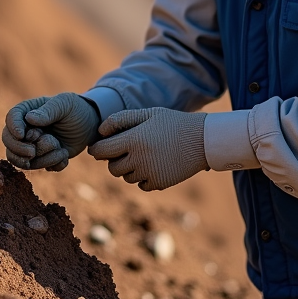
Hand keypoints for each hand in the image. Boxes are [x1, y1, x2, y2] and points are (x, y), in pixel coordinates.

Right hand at [1, 92, 100, 171]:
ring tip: (60, 148)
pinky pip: (39, 167)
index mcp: (27, 111)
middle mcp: (25, 129)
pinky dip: (52, 164)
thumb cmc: (75, 109)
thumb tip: (29, 119)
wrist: (90, 125)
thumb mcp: (65, 104)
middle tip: (32, 152)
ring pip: (22, 159)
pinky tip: (64, 154)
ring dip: (41, 158)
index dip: (13, 128)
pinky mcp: (41, 158)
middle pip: (9, 142)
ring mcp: (32, 145)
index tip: (23, 135)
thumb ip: (49, 111)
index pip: (11, 118)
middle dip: (19, 150)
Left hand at [88, 108, 207, 190]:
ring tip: (144, 155)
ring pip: (126, 177)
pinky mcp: (159, 183)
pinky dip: (143, 177)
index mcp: (133, 140)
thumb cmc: (172, 123)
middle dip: (113, 160)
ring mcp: (149, 173)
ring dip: (129, 168)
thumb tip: (100, 132)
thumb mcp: (147, 114)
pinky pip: (141, 185)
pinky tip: (153, 164)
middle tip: (123, 150)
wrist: (202, 140)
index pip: (101, 150)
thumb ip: (121, 120)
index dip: (96, 149)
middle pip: (112, 168)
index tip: (95, 148)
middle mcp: (139, 159)